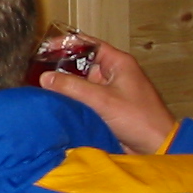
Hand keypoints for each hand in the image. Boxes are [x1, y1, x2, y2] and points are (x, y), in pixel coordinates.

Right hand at [39, 36, 175, 154]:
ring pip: (80, 81)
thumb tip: (44, 78)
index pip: (88, 44)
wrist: (157, 148)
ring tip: (38, 85)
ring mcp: (109, 91)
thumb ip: (72, 87)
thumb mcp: (102, 100)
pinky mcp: (105, 107)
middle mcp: (112, 74)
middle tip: (35, 68)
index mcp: (118, 63)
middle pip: (81, 63)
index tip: (44, 48)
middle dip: (60, 65)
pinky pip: (83, 98)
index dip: (66, 44)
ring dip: (63, 84)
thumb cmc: (138, 119)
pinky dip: (70, 98)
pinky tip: (52, 101)